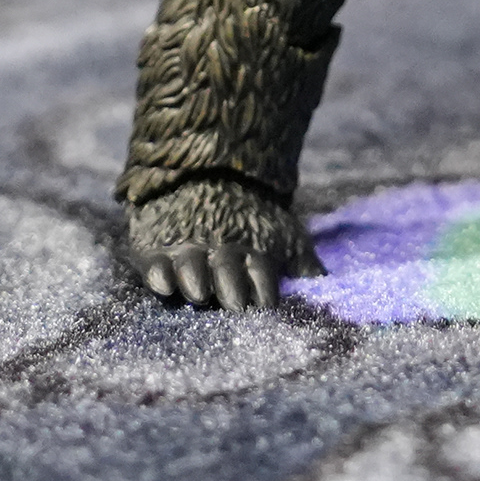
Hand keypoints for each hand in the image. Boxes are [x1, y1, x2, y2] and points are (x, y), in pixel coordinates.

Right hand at [126, 176, 318, 308]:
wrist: (206, 175)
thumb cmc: (251, 221)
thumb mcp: (282, 234)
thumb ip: (301, 262)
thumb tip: (325, 282)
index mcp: (253, 251)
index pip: (261, 274)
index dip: (263, 290)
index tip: (266, 306)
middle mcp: (218, 252)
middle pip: (226, 273)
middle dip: (231, 288)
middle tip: (235, 304)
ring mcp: (185, 250)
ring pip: (190, 267)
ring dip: (195, 279)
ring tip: (199, 292)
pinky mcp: (154, 249)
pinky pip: (155, 263)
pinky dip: (158, 274)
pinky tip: (162, 285)